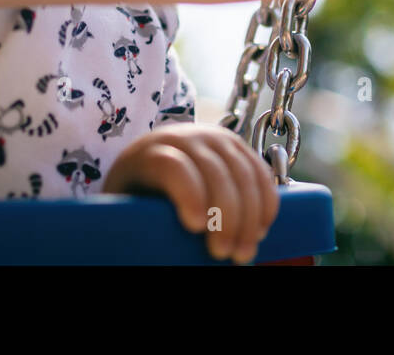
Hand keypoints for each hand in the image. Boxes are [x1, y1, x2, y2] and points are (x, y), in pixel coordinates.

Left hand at [102, 123, 279, 263]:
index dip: (188, 193)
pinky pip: (259, 171)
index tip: (195, 227)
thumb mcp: (127, 210)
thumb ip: (142, 223)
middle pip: (213, 171)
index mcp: (148, 153)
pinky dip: (266, 200)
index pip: (172, 165)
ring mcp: (215, 139)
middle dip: (225, 215)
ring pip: (242, 172)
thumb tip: (164, 250)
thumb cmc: (136, 199)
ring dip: (250, 215)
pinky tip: (262, 228)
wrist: (150, 165)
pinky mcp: (237, 146)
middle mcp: (184, 138)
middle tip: (222, 253)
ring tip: (244, 251)